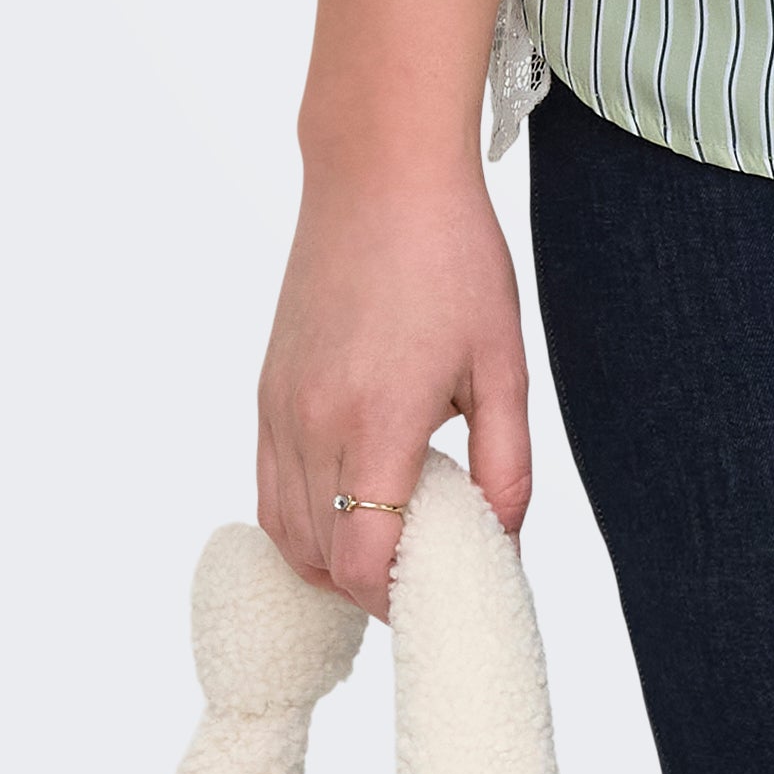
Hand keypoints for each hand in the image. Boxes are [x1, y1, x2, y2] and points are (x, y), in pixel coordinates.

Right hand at [256, 158, 532, 621]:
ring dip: (332, 559)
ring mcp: (279, 408)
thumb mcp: (502, 363)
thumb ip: (506, 464)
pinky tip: (350, 506)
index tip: (442, 591)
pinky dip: (302, 520)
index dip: (400, 599)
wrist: (381, 174)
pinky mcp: (267, 391)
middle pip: (321, 559)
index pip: (364, 561)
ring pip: (285, 531)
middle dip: (371, 586)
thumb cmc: (452, 257)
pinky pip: (268, 488)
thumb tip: (505, 542)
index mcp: (376, 419)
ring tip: (391, 547)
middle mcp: (312, 423)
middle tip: (426, 573)